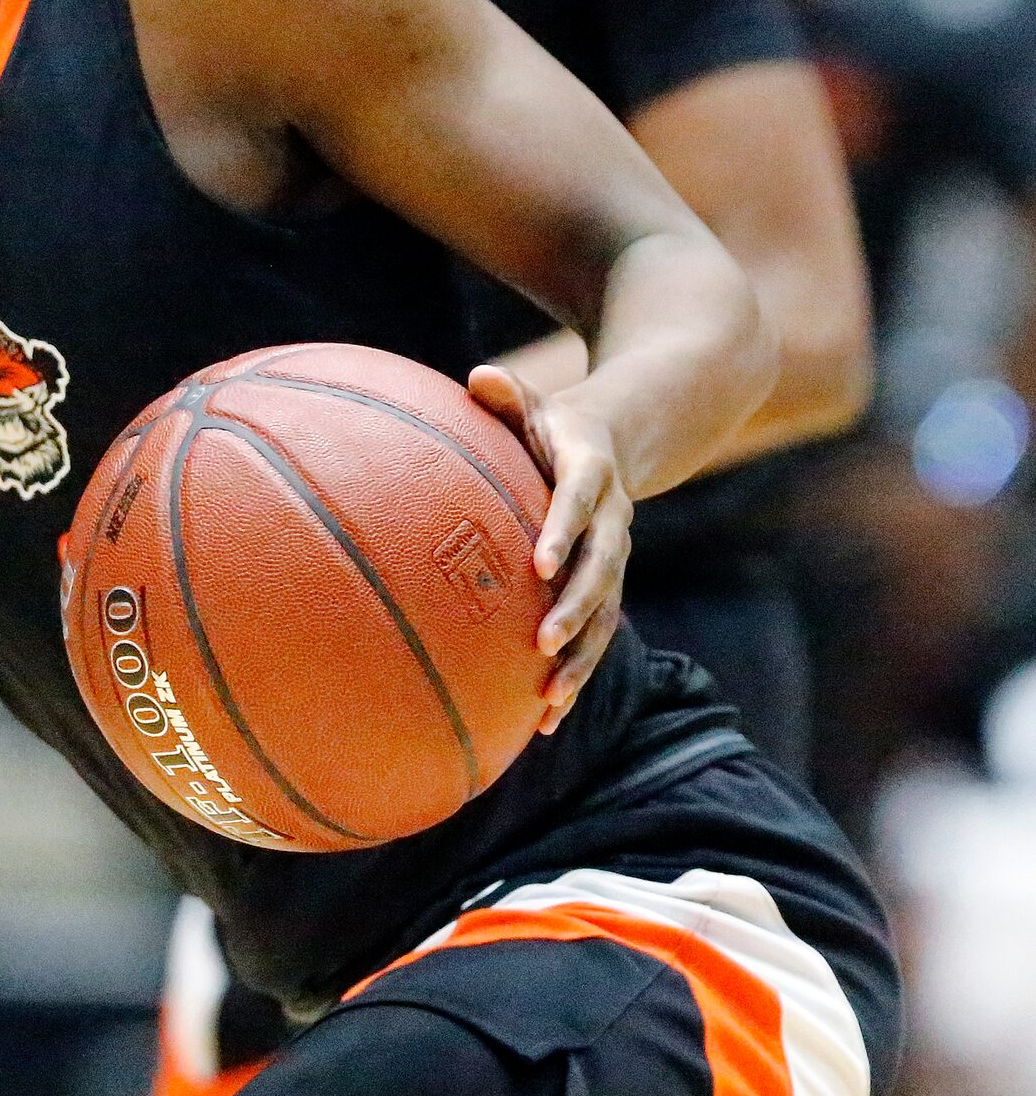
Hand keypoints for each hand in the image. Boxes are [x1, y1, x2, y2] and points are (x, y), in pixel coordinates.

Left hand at [469, 365, 632, 734]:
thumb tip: (480, 376)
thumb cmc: (549, 424)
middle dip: (576, 608)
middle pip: (602, 570)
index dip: (564, 530)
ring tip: (550, 698)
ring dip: (582, 657)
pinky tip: (544, 720)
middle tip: (543, 641)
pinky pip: (596, 635)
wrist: (615, 441)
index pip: (580, 502)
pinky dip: (576, 674)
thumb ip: (509, 395)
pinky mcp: (606, 587)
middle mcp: (611, 521)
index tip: (540, 563)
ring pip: (605, 613)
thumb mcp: (534, 404)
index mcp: (591, 473)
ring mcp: (613, 559)